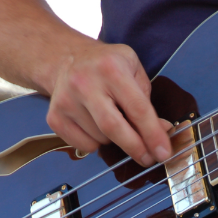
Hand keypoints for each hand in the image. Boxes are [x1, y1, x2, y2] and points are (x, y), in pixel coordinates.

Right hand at [43, 39, 171, 165]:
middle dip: (135, 148)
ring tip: (112, 120)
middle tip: (148, 158)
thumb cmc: (106, 66)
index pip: (136, 108)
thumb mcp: (133, 70)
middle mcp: (85, 83)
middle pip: (113, 128)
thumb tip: (162, 131)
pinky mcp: (54, 117)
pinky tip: (94, 125)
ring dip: (114, 140)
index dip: (153, 134)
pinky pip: (84, 145)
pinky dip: (96, 143)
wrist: (65, 58)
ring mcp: (66, 101)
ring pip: (100, 139)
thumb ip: (147, 101)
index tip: (163, 153)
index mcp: (111, 68)